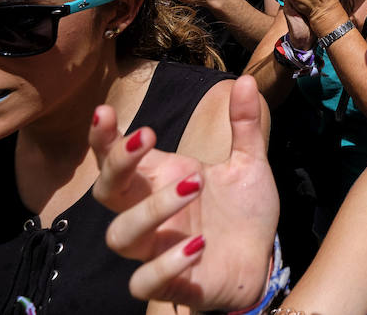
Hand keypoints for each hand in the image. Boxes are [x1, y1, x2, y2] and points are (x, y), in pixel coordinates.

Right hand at [93, 77, 276, 308]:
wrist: (263, 261)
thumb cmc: (244, 212)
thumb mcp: (249, 163)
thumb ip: (244, 125)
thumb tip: (245, 80)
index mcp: (161, 179)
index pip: (117, 157)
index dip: (103, 137)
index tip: (104, 111)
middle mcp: (151, 213)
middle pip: (107, 192)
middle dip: (117, 164)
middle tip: (147, 137)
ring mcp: (156, 250)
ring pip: (121, 235)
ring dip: (151, 209)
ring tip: (195, 184)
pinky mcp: (171, 285)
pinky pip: (143, 282)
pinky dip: (163, 265)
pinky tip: (198, 245)